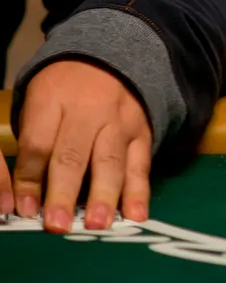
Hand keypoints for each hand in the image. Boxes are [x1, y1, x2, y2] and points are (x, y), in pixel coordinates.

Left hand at [9, 59, 152, 231]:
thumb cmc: (64, 90)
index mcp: (53, 100)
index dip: (30, 180)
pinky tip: (136, 215)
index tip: (25, 211)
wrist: (112, 57)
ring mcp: (120, 122)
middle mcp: (89, 110)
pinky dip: (139, 192)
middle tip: (57, 225)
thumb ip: (33, 145)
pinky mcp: (143, 132)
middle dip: (64, 193)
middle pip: (73, 155)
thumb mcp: (39, 104)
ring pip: (110, 161)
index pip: (38, 143)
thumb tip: (26, 197)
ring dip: (104, 196)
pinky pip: (141, 164)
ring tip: (97, 225)